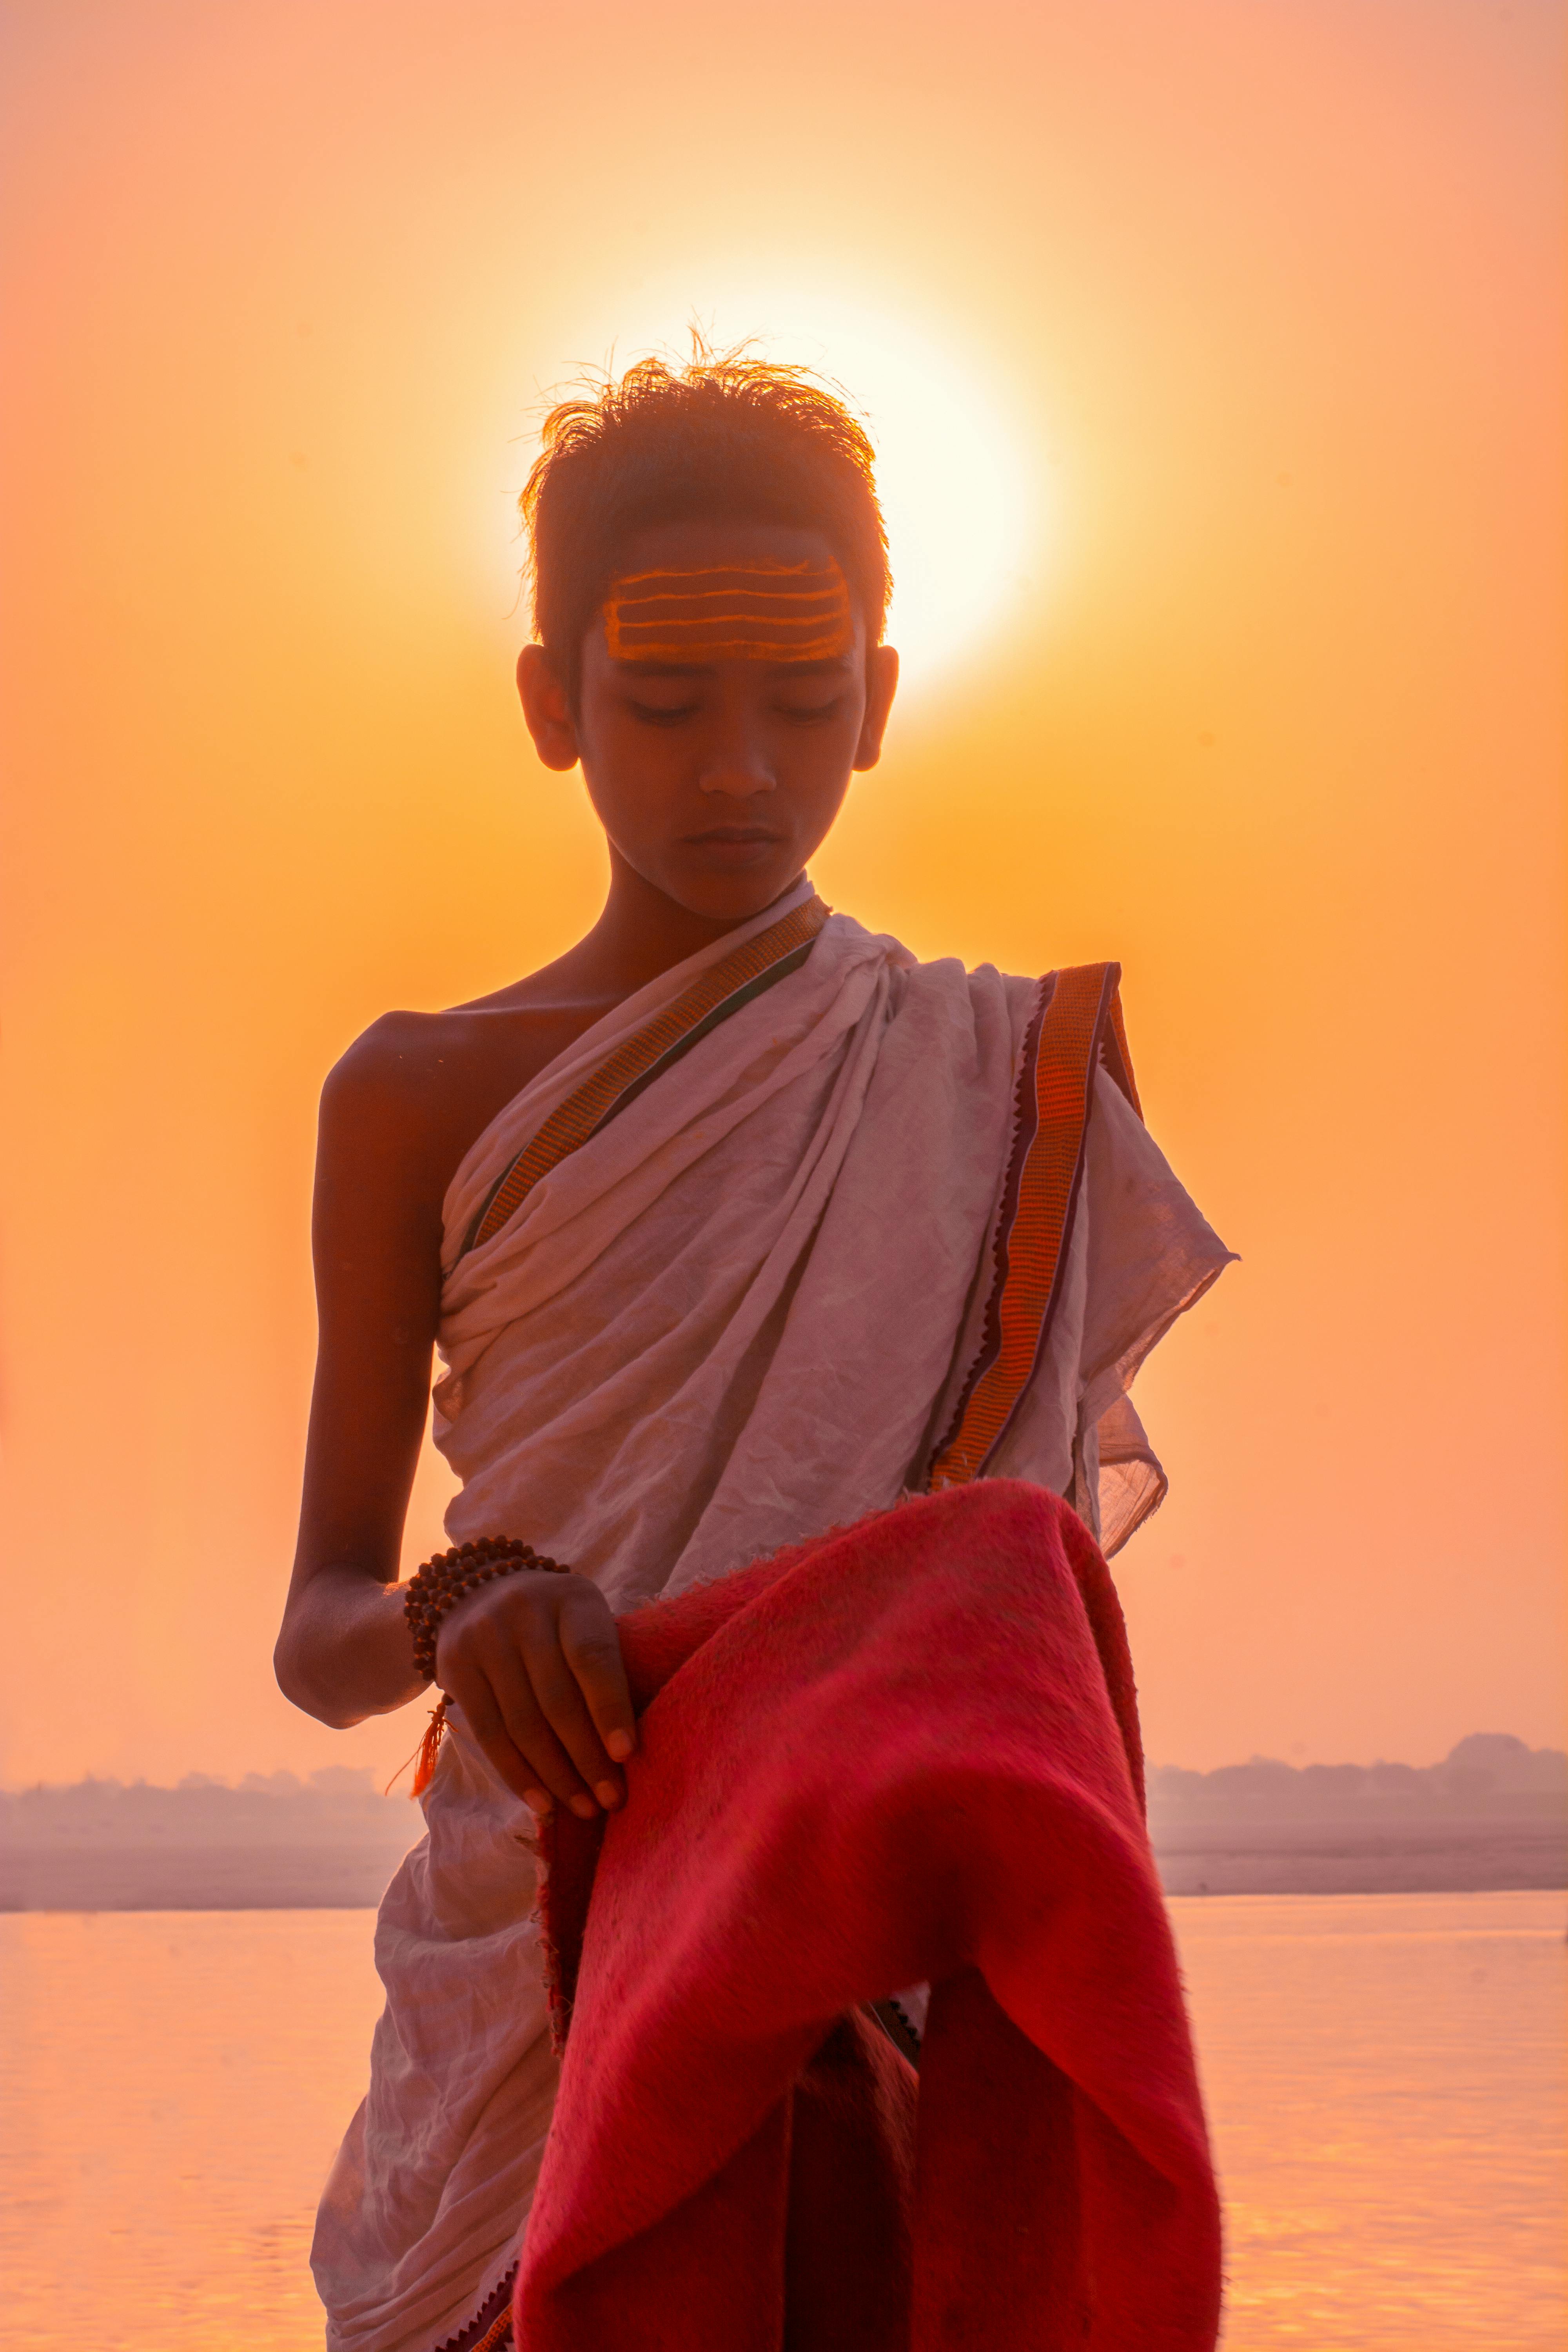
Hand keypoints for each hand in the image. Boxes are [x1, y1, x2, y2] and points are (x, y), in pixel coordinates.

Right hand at [434, 1570, 635, 1819]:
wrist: (477, 1591)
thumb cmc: (554, 1623)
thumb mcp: (583, 1622)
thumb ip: (603, 1668)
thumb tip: (628, 1751)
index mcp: (572, 1599)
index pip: (593, 1656)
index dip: (610, 1708)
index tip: (627, 1755)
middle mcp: (524, 1612)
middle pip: (557, 1699)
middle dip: (588, 1758)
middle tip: (611, 1800)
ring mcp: (484, 1638)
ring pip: (523, 1724)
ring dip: (556, 1776)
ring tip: (583, 1809)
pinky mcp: (455, 1667)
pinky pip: (489, 1734)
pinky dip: (518, 1775)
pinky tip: (543, 1802)